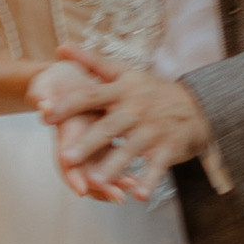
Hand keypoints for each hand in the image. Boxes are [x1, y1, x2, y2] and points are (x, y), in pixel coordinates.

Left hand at [36, 43, 210, 201]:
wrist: (196, 106)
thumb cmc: (150, 91)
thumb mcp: (123, 72)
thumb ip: (91, 62)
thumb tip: (60, 48)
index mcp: (121, 91)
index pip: (90, 96)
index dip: (68, 106)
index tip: (46, 115)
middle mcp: (135, 110)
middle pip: (108, 128)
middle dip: (87, 144)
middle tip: (65, 159)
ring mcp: (152, 130)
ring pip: (130, 150)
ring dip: (113, 167)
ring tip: (95, 181)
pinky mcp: (168, 148)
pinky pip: (157, 167)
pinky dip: (149, 180)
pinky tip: (138, 194)